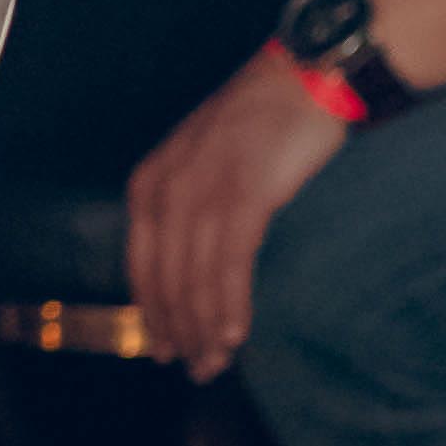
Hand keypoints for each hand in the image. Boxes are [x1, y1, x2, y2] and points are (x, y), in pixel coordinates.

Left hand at [126, 43, 349, 377]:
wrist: (303, 76)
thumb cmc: (260, 124)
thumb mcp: (203, 163)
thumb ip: (189, 208)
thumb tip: (193, 268)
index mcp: (150, 183)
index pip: (142, 265)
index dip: (153, 312)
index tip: (164, 348)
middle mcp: (166, 188)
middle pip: (165, 278)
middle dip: (178, 330)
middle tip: (196, 369)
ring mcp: (202, 190)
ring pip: (194, 277)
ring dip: (205, 326)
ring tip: (217, 361)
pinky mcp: (243, 192)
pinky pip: (230, 261)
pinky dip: (230, 301)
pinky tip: (235, 331)